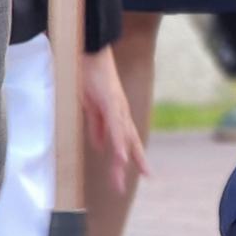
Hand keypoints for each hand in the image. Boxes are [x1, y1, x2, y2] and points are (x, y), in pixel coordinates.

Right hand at [80, 46, 147, 194]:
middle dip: (136, 163)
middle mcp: (122, 113)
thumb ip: (97, 127)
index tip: (145, 173)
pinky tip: (121, 158)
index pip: (129, 140)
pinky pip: (114, 127)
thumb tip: (100, 147)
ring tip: (122, 178)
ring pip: (123, 139)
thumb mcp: (91, 108)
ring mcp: (117, 108)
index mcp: (117, 115)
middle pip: (130, 143)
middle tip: (140, 182)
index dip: (137, 156)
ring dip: (123, 160)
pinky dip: (117, 144)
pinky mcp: (110, 103)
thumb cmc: (90, 78)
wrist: (90, 54)